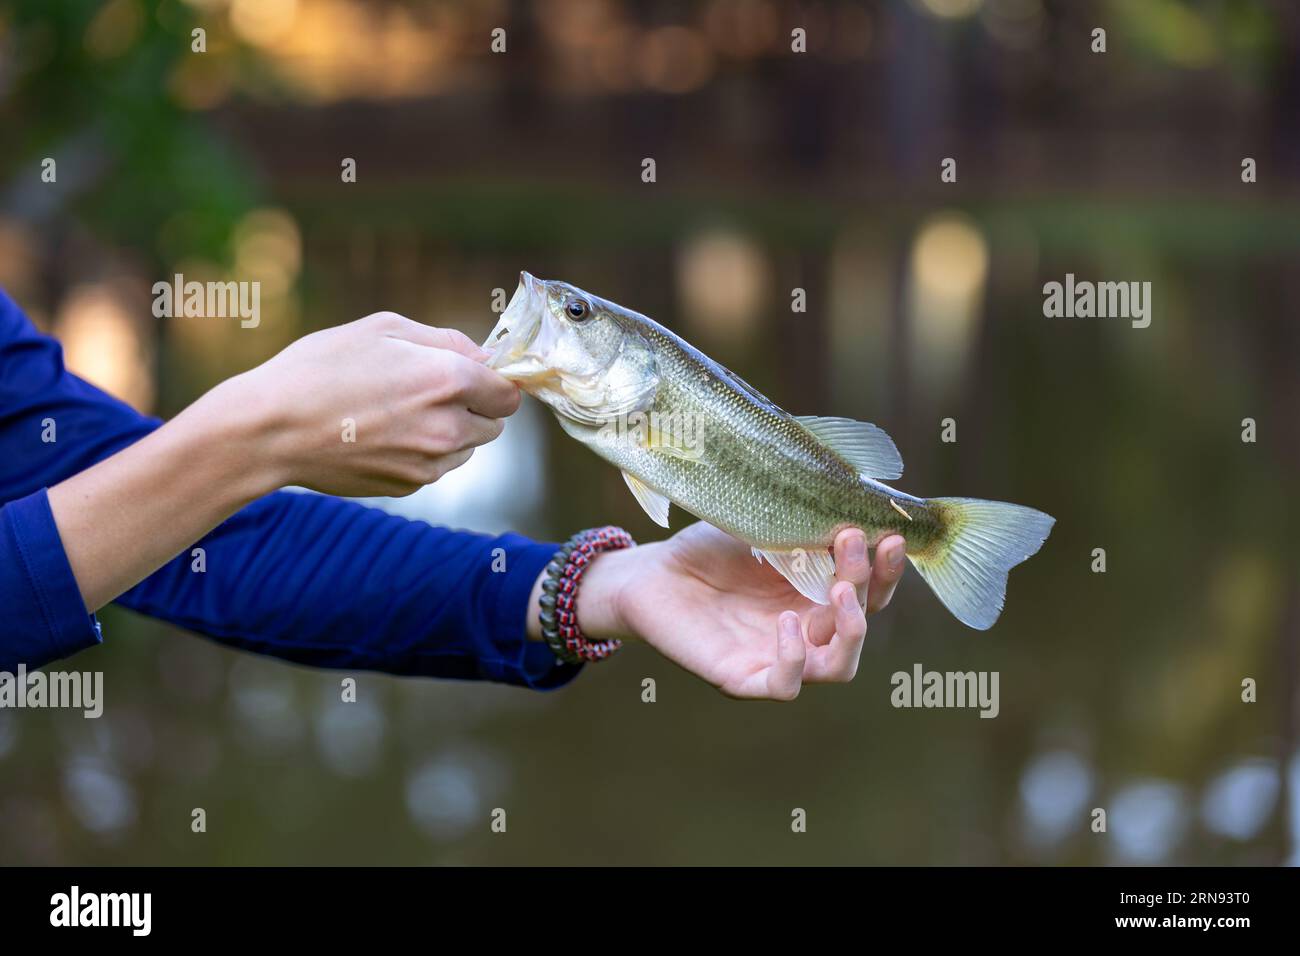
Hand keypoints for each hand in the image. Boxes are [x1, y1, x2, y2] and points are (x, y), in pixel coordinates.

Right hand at [216, 312, 519, 496]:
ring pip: (467, 448)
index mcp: (448, 380)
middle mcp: (448, 427)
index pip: (509, 393)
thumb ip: (445, 340)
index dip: (497, 383)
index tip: (479, 377)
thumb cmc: (320, 368)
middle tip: (431, 390)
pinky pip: (436, 467)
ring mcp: (429, 463)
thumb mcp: (383, 329)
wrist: (269, 430)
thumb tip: (482, 356)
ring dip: (451, 431)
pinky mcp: (409, 485)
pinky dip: (423, 452)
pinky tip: (383, 435)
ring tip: (399, 412)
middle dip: (475, 407)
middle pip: (494, 424)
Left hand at [580, 523, 906, 699]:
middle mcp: (804, 631)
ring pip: (837, 667)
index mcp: (815, 597)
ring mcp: (775, 656)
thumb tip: (848, 497)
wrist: (649, 573)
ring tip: (840, 592)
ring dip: (850, 631)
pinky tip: (787, 623)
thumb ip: (801, 522)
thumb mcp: (760, 526)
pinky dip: (794, 660)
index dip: (885, 571)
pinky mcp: (740, 676)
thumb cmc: (705, 550)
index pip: (868, 593)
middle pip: (860, 625)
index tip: (888, 536)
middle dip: (870, 587)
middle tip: (855, 544)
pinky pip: (784, 685)